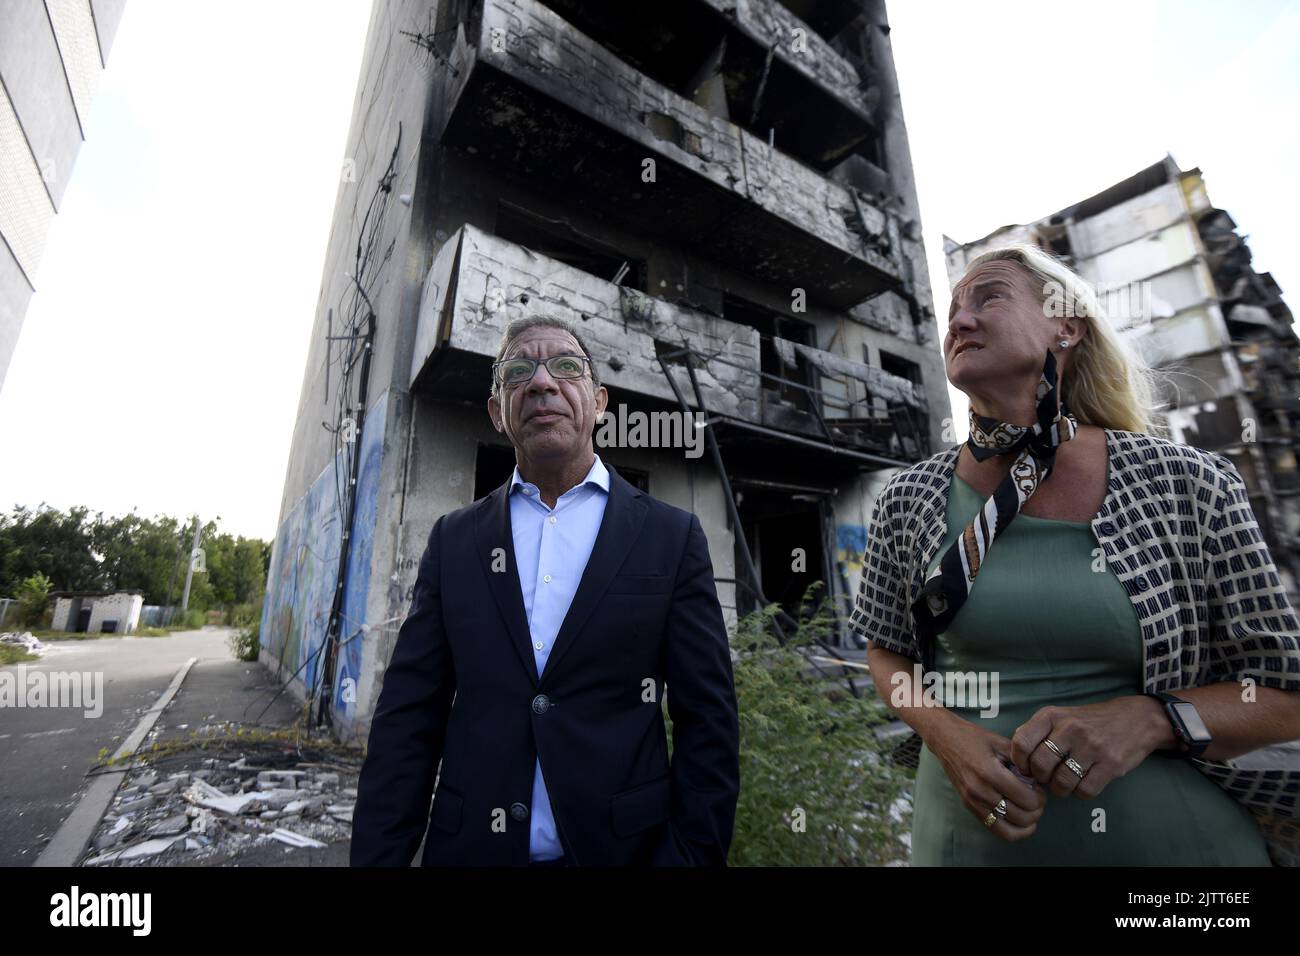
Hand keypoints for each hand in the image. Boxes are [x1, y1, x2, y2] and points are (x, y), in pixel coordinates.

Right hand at [927, 714, 1046, 841]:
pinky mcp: (969, 807)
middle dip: (1036, 811)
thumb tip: (1039, 780)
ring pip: (1009, 829)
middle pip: (1020, 816)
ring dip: (1026, 824)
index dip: (1040, 797)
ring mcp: (973, 802)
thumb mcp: (1001, 743)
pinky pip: (995, 829)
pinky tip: (1021, 824)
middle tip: (1039, 800)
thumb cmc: (974, 737)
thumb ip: (1022, 761)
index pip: (1026, 798)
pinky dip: (1012, 831)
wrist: (945, 739)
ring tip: (1031, 812)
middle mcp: (980, 791)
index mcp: (989, 772)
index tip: (1041, 790)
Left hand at [1011, 697, 1171, 798]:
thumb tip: (1015, 756)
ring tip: (1064, 783)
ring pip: (1061, 782)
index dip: (1020, 761)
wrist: (1136, 718)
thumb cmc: (1090, 720)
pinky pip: (1085, 791)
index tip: (1026, 767)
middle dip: (1040, 778)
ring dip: (1060, 789)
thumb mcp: (1061, 715)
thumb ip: (1037, 731)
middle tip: (1047, 777)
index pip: (1021, 742)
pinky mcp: (1111, 764)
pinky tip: (1082, 784)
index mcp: (1052, 716)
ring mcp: (1092, 747)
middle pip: (1040, 766)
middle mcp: (1070, 729)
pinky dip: (1080, 793)